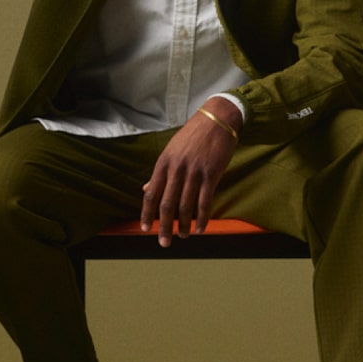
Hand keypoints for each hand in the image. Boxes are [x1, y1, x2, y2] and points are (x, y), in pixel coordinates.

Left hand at [140, 98, 241, 245]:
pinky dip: (201, 218)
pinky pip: (205, 201)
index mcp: (164, 163)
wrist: (217, 119)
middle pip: (167, 204)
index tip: (145, 229)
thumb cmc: (193, 135)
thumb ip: (160, 172)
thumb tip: (145, 189)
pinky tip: (199, 228)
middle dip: (164, 226)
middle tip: (164, 242)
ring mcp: (194, 171)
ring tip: (183, 235)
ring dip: (184, 225)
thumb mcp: (171, 150)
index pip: (151, 193)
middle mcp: (176, 168)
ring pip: (185, 205)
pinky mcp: (211, 173)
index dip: (147, 213)